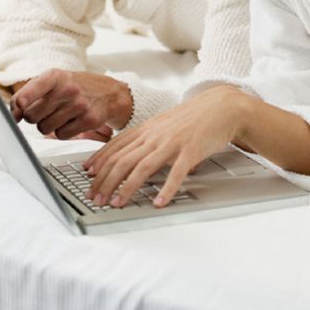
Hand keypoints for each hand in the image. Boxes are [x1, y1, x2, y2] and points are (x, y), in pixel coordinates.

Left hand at [10, 70, 132, 139]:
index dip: (20, 101)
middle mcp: (68, 89)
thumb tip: (14, 115)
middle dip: (34, 118)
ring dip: (49, 126)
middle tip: (46, 111)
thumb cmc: (75, 87)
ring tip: (61, 115)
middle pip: (32, 116)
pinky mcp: (89, 120)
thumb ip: (30, 94)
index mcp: (56, 76)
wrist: (109, 93)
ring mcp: (80, 105)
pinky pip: (61, 135)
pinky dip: (63, 132)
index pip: (32, 89)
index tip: (17, 109)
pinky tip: (72, 121)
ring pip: (44, 128)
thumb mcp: (54, 81)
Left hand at [83, 84, 246, 208]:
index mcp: (147, 129)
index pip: (115, 147)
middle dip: (105, 181)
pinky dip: (166, 189)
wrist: (221, 106)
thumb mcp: (163, 124)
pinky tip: (159, 202)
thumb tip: (126, 156)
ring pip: (142, 166)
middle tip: (95, 198)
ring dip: (126, 187)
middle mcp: (155, 135)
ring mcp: (172, 143)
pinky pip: (176, 172)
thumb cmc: (193, 118)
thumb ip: (145, 139)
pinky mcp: (191, 150)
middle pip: (123, 160)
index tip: (88, 178)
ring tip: (117, 203)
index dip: (99, 163)